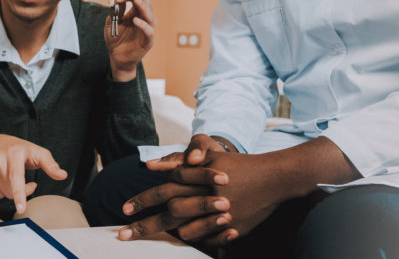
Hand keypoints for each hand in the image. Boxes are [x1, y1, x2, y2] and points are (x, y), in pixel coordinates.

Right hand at [0, 134, 68, 214]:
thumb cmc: (17, 148)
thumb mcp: (37, 152)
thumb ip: (50, 164)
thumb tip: (62, 175)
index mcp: (14, 154)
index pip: (16, 177)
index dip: (20, 193)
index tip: (20, 208)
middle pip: (11, 190)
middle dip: (22, 191)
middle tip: (28, 183)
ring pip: (3, 193)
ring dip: (12, 191)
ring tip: (14, 179)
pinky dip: (1, 191)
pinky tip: (4, 180)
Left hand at [105, 0, 155, 81]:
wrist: (117, 58)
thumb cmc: (115, 41)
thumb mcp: (112, 24)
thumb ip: (115, 13)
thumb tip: (116, 0)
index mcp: (135, 14)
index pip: (136, 0)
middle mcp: (143, 20)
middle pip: (146, 4)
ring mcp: (147, 30)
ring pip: (150, 16)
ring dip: (143, 7)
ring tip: (136, 0)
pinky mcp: (148, 41)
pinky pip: (148, 32)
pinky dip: (143, 25)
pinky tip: (136, 20)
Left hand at [128, 138, 357, 246]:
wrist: (275, 178)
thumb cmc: (239, 165)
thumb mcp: (211, 157)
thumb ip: (181, 163)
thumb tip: (151, 165)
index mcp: (200, 181)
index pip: (164, 192)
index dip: (143, 200)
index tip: (124, 210)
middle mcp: (208, 200)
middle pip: (170, 216)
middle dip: (145, 226)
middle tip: (123, 235)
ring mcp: (221, 217)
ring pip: (187, 232)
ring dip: (170, 235)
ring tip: (151, 236)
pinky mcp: (233, 229)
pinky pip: (208, 240)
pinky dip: (195, 239)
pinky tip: (182, 239)